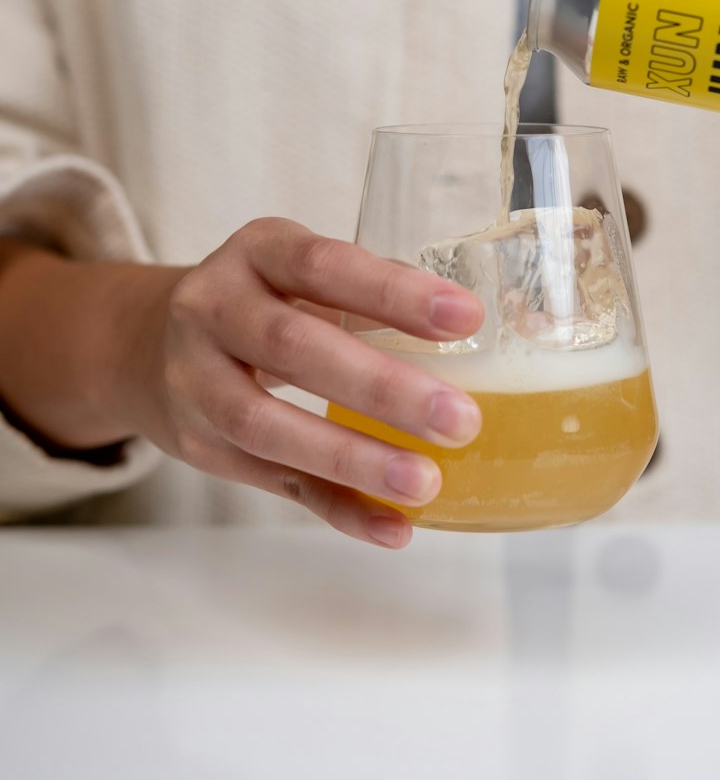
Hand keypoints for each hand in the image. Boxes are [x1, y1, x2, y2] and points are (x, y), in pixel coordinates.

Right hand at [128, 219, 483, 547]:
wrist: (147, 343)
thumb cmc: (263, 301)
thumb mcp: (302, 273)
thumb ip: (378, 295)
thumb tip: (513, 327)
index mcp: (257, 252)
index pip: (323, 265)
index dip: (392, 293)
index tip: (466, 318)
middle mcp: (213, 309)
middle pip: (294, 350)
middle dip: (381, 388)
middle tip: (459, 420)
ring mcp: (196, 381)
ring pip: (269, 426)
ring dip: (352, 459)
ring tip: (426, 481)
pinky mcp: (201, 445)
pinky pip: (272, 483)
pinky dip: (336, 508)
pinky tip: (392, 527)